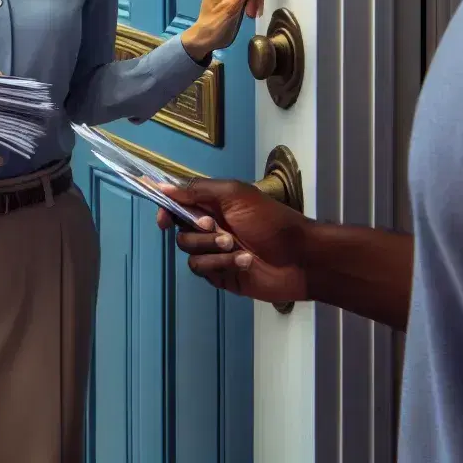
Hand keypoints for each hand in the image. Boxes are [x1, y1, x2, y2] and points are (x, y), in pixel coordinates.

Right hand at [154, 178, 308, 303]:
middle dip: (198, 232)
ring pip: (189, 253)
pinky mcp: (222, 275)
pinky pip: (204, 270)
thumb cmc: (270, 220)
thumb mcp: (234, 194)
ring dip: (212, 249)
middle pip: (180, 231)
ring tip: (237, 248)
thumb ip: (197, 190)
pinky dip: (222, 264)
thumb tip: (162, 186)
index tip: (164, 220)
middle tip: (219, 229)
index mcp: (214, 206)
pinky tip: (245, 262)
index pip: (178, 206)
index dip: (167, 211)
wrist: (300, 257)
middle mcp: (211, 229)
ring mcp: (216, 254)